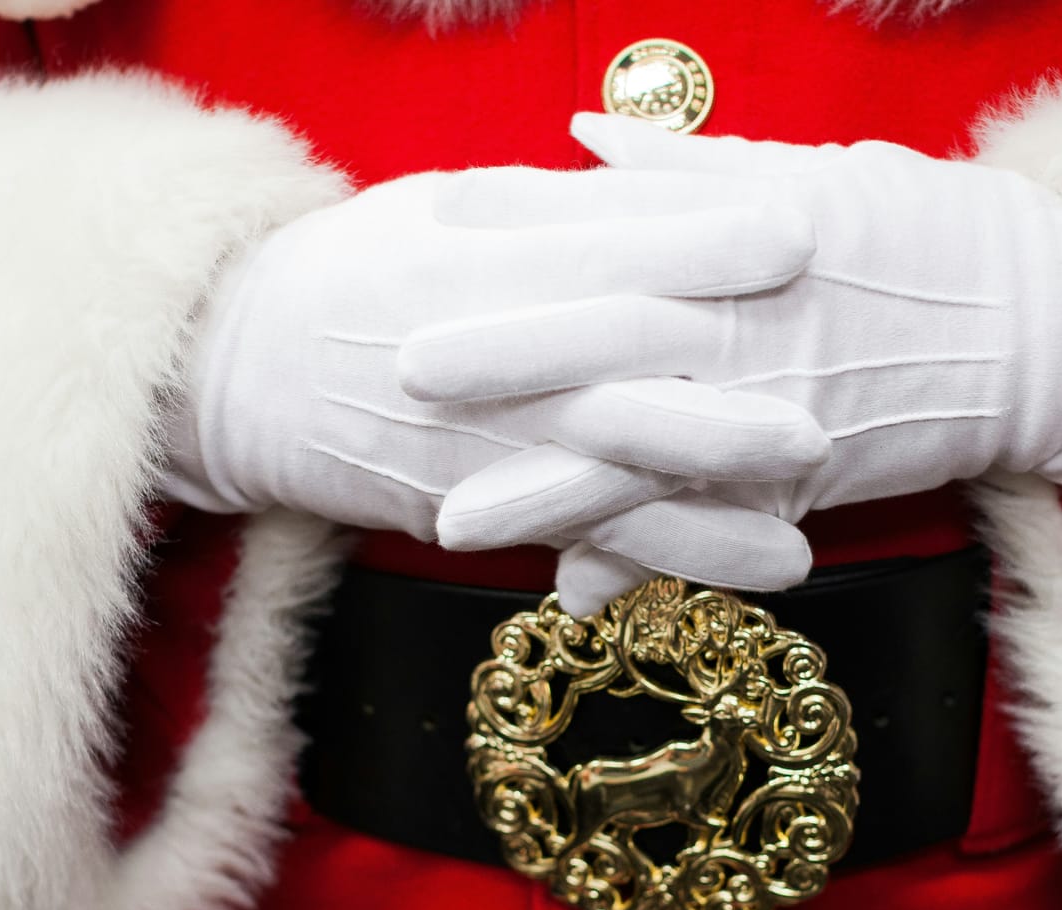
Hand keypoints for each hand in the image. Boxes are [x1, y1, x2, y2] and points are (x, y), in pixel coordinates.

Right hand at [164, 171, 830, 595]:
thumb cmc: (358, 269)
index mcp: (470, 265)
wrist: (243, 374)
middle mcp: (479, 367)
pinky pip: (574, 537)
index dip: (698, 244)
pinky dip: (655, 563)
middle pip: (608, 388)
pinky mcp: (470, 509)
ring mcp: (475, 449)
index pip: (598, 253)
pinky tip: (732, 573)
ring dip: (700, 520)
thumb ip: (551, 206)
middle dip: (717, 414)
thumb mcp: (442, 209)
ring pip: (600, 487)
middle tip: (818, 422)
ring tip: (801, 536)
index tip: (798, 232)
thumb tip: (664, 184)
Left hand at [421, 116, 1061, 565]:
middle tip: (401, 372)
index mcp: (747, 229)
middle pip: (611, 334)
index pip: (616, 219)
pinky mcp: (808, 474)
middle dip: (505, 356)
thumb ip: (685, 164)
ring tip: (451, 524)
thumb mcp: (810, 172)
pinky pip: (715, 524)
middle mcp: (753, 318)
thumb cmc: (923, 231)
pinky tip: (574, 591)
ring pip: (647, 452)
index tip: (432, 214)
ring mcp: (776, 403)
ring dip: (546, 490)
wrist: (1041, 316)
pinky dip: (648, 558)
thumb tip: (582, 133)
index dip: (523, 220)